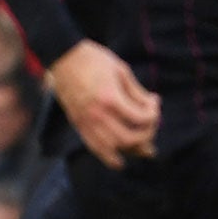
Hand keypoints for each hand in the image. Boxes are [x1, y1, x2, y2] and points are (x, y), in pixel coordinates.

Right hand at [48, 40, 159, 169]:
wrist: (63, 57)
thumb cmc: (94, 59)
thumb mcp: (122, 71)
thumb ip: (137, 92)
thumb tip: (153, 104)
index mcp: (110, 99)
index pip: (140, 118)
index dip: (154, 113)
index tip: (154, 101)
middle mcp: (97, 115)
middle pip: (129, 138)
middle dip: (146, 135)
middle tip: (151, 124)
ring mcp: (85, 121)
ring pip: (112, 148)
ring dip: (131, 150)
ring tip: (145, 149)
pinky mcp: (77, 124)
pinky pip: (94, 147)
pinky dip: (108, 156)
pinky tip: (119, 161)